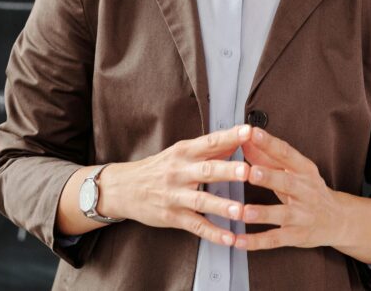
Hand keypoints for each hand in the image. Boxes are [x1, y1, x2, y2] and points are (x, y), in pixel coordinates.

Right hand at [102, 124, 251, 247]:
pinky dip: (213, 233)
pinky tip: (229, 238)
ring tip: (240, 210)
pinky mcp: (171, 216)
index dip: (229, 137)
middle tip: (247, 171)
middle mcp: (179, 172)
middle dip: (227, 171)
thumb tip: (236, 140)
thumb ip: (208, 148)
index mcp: (184, 152)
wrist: (123, 188)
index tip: (247, 131)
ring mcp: (175, 195)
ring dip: (222, 206)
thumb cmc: (156, 168)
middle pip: (206, 170)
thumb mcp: (179, 153)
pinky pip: (195, 225)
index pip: (209, 142)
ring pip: (201, 200)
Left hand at [233, 127, 342, 250]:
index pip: (286, 153)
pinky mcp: (297, 235)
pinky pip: (275, 239)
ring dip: (262, 212)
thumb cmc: (309, 190)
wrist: (338, 220)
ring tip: (245, 211)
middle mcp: (306, 191)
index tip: (252, 132)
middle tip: (250, 171)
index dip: (269, 143)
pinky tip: (238, 241)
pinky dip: (256, 241)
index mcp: (304, 170)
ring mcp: (303, 215)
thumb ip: (267, 156)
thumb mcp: (294, 171)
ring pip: (282, 214)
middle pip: (286, 182)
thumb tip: (244, 139)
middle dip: (268, 177)